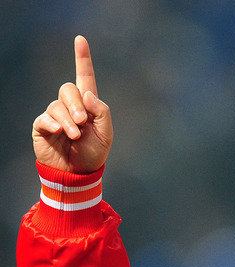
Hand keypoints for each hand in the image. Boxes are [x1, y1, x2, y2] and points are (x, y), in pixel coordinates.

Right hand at [32, 35, 112, 172]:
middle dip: (76, 105)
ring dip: (68, 120)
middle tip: (82, 122)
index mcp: (88, 105)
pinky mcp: (43, 126)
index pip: (85, 77)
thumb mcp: (106, 134)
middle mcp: (71, 106)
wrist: (78, 173)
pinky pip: (45, 118)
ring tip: (75, 135)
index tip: (81, 40)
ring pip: (58, 104)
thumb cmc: (94, 153)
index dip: (82, 58)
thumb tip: (87, 94)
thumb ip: (101, 112)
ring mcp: (55, 115)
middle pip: (68, 88)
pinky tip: (60, 132)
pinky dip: (54, 124)